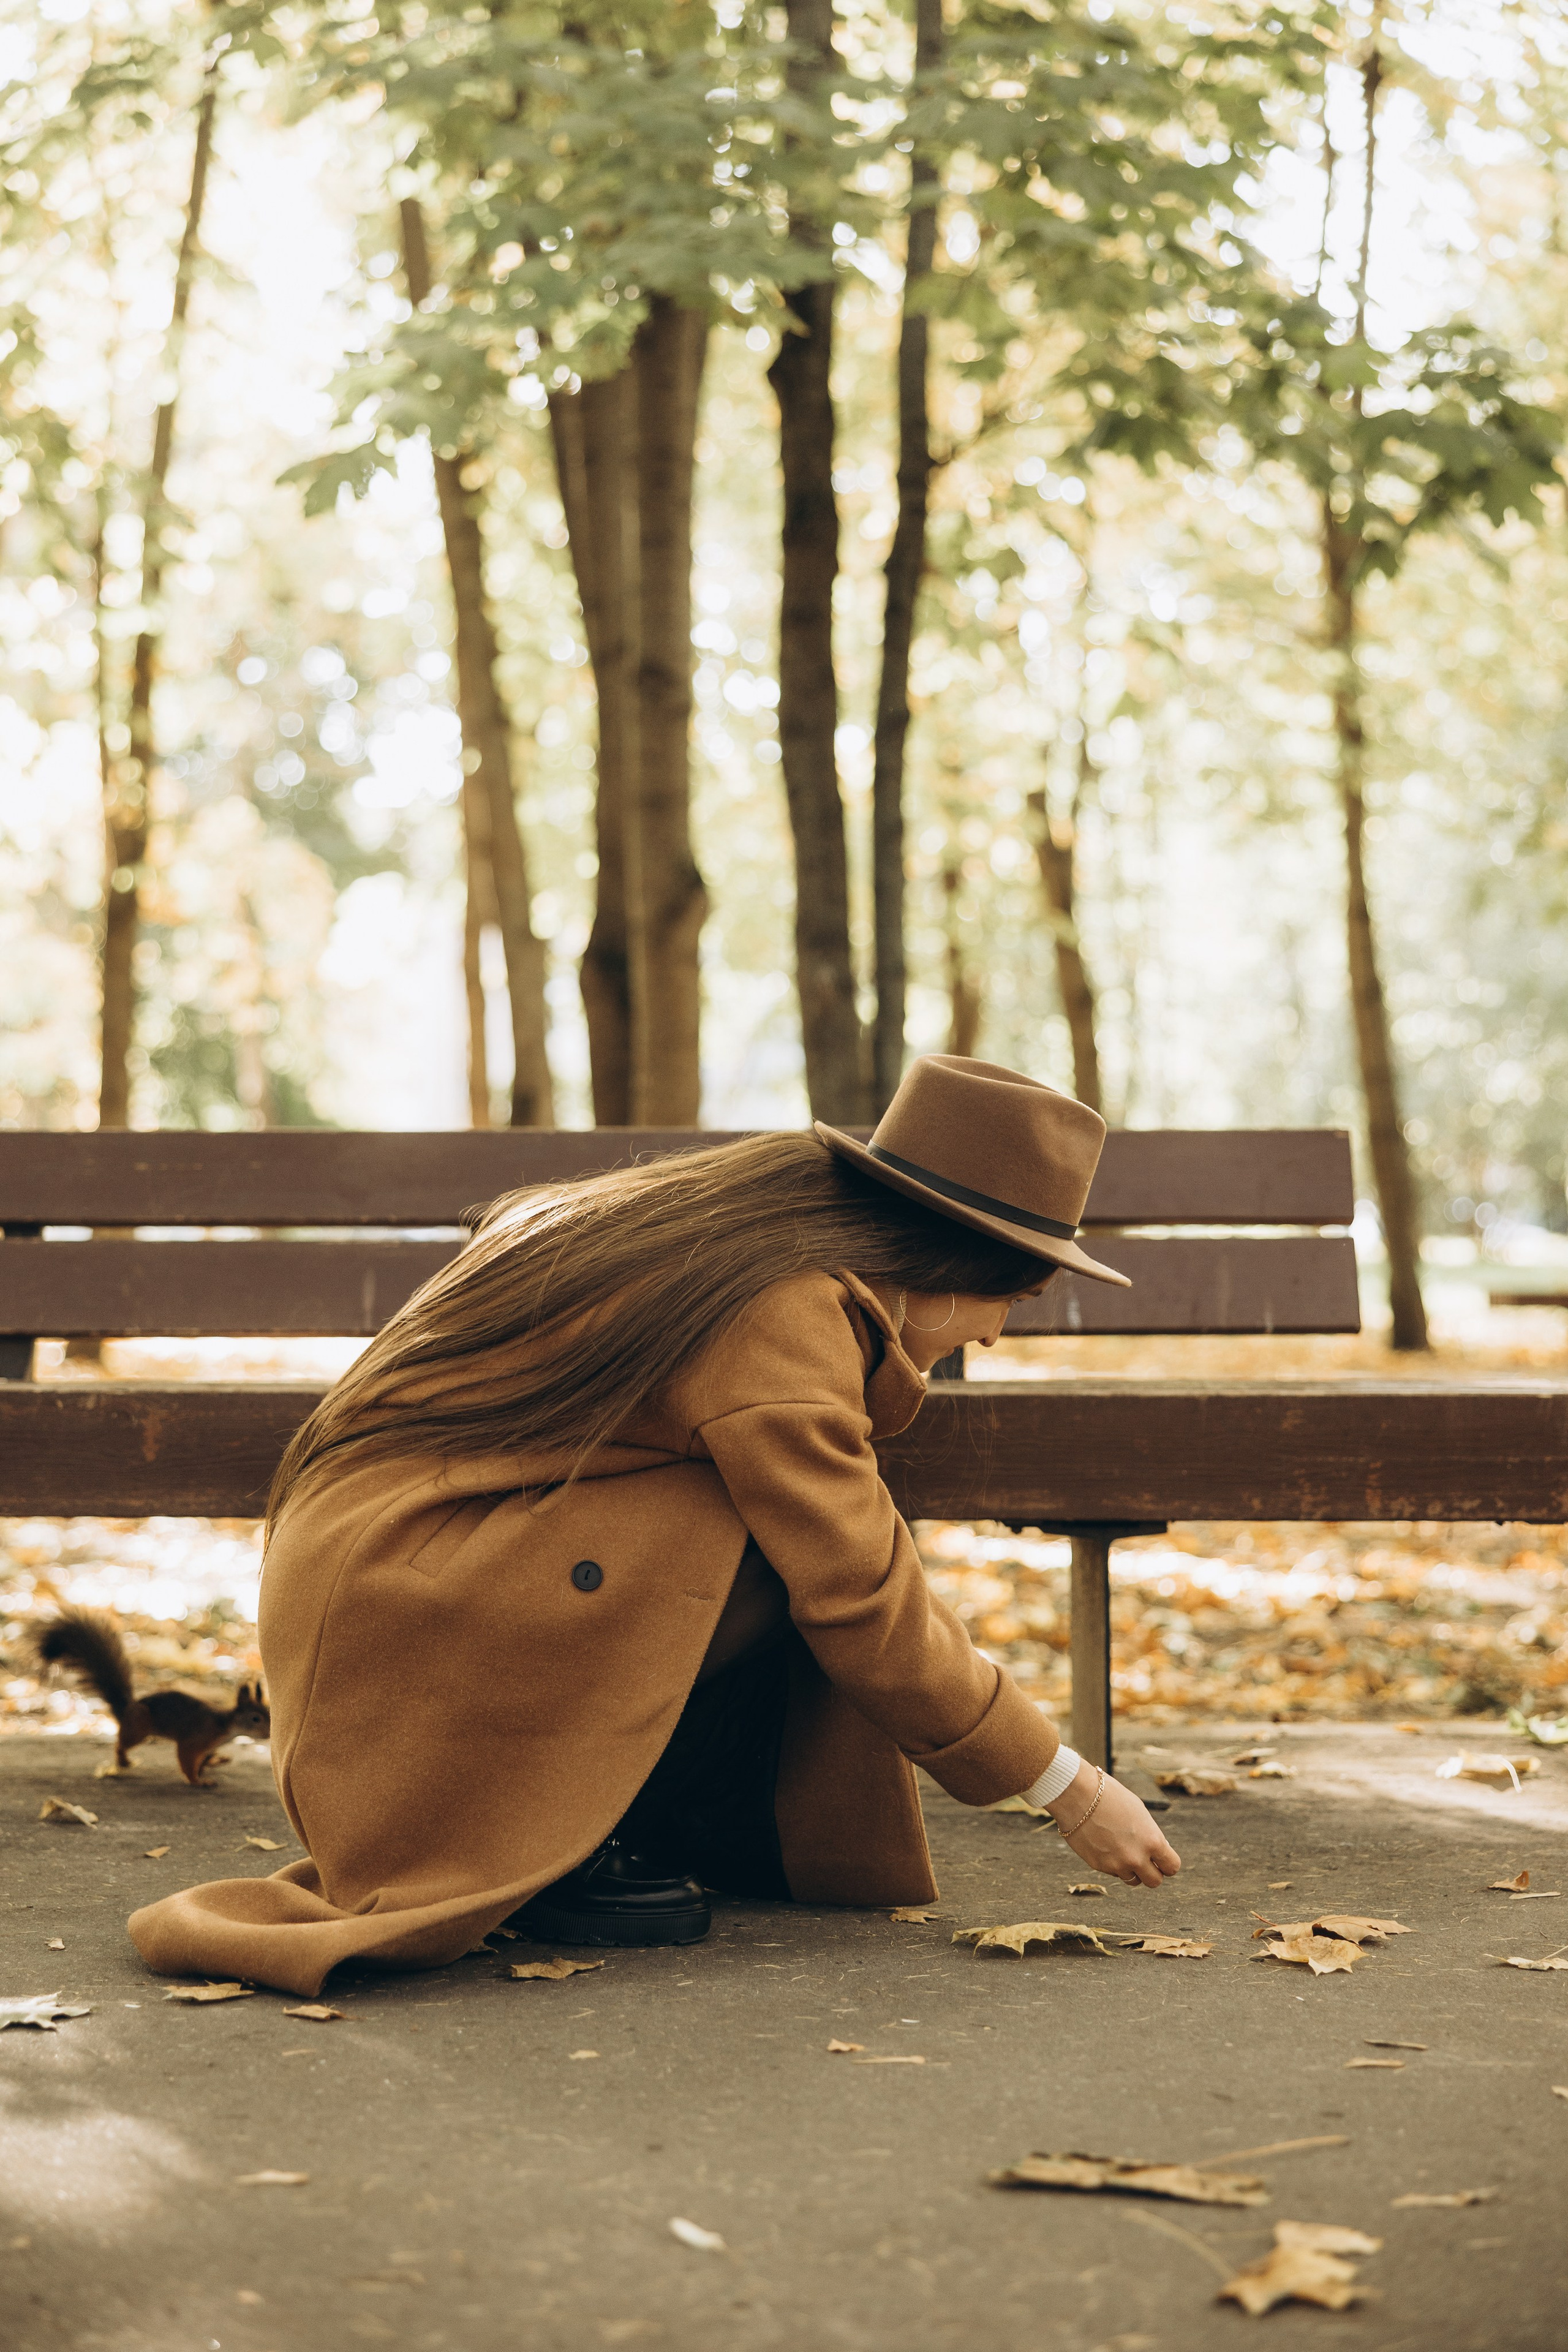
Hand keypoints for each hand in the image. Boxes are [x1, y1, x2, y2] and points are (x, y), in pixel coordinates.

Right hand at [1045, 1760, 1180, 1888]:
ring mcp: (1116, 1865)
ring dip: (1131, 1870)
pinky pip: (1112, 1872)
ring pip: (1132, 1880)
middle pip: (1154, 1882)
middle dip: (1152, 1872)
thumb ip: (1150, 1835)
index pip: (1172, 1867)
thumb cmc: (1110, 1796)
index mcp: (1152, 1841)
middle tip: (1145, 1860)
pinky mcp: (1098, 1866)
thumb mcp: (1139, 1812)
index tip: (1161, 1859)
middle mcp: (1136, 1857)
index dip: (1167, 1863)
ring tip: (1122, 1850)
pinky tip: (1105, 1844)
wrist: (1077, 1795)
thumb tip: (1154, 1850)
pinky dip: (1112, 1863)